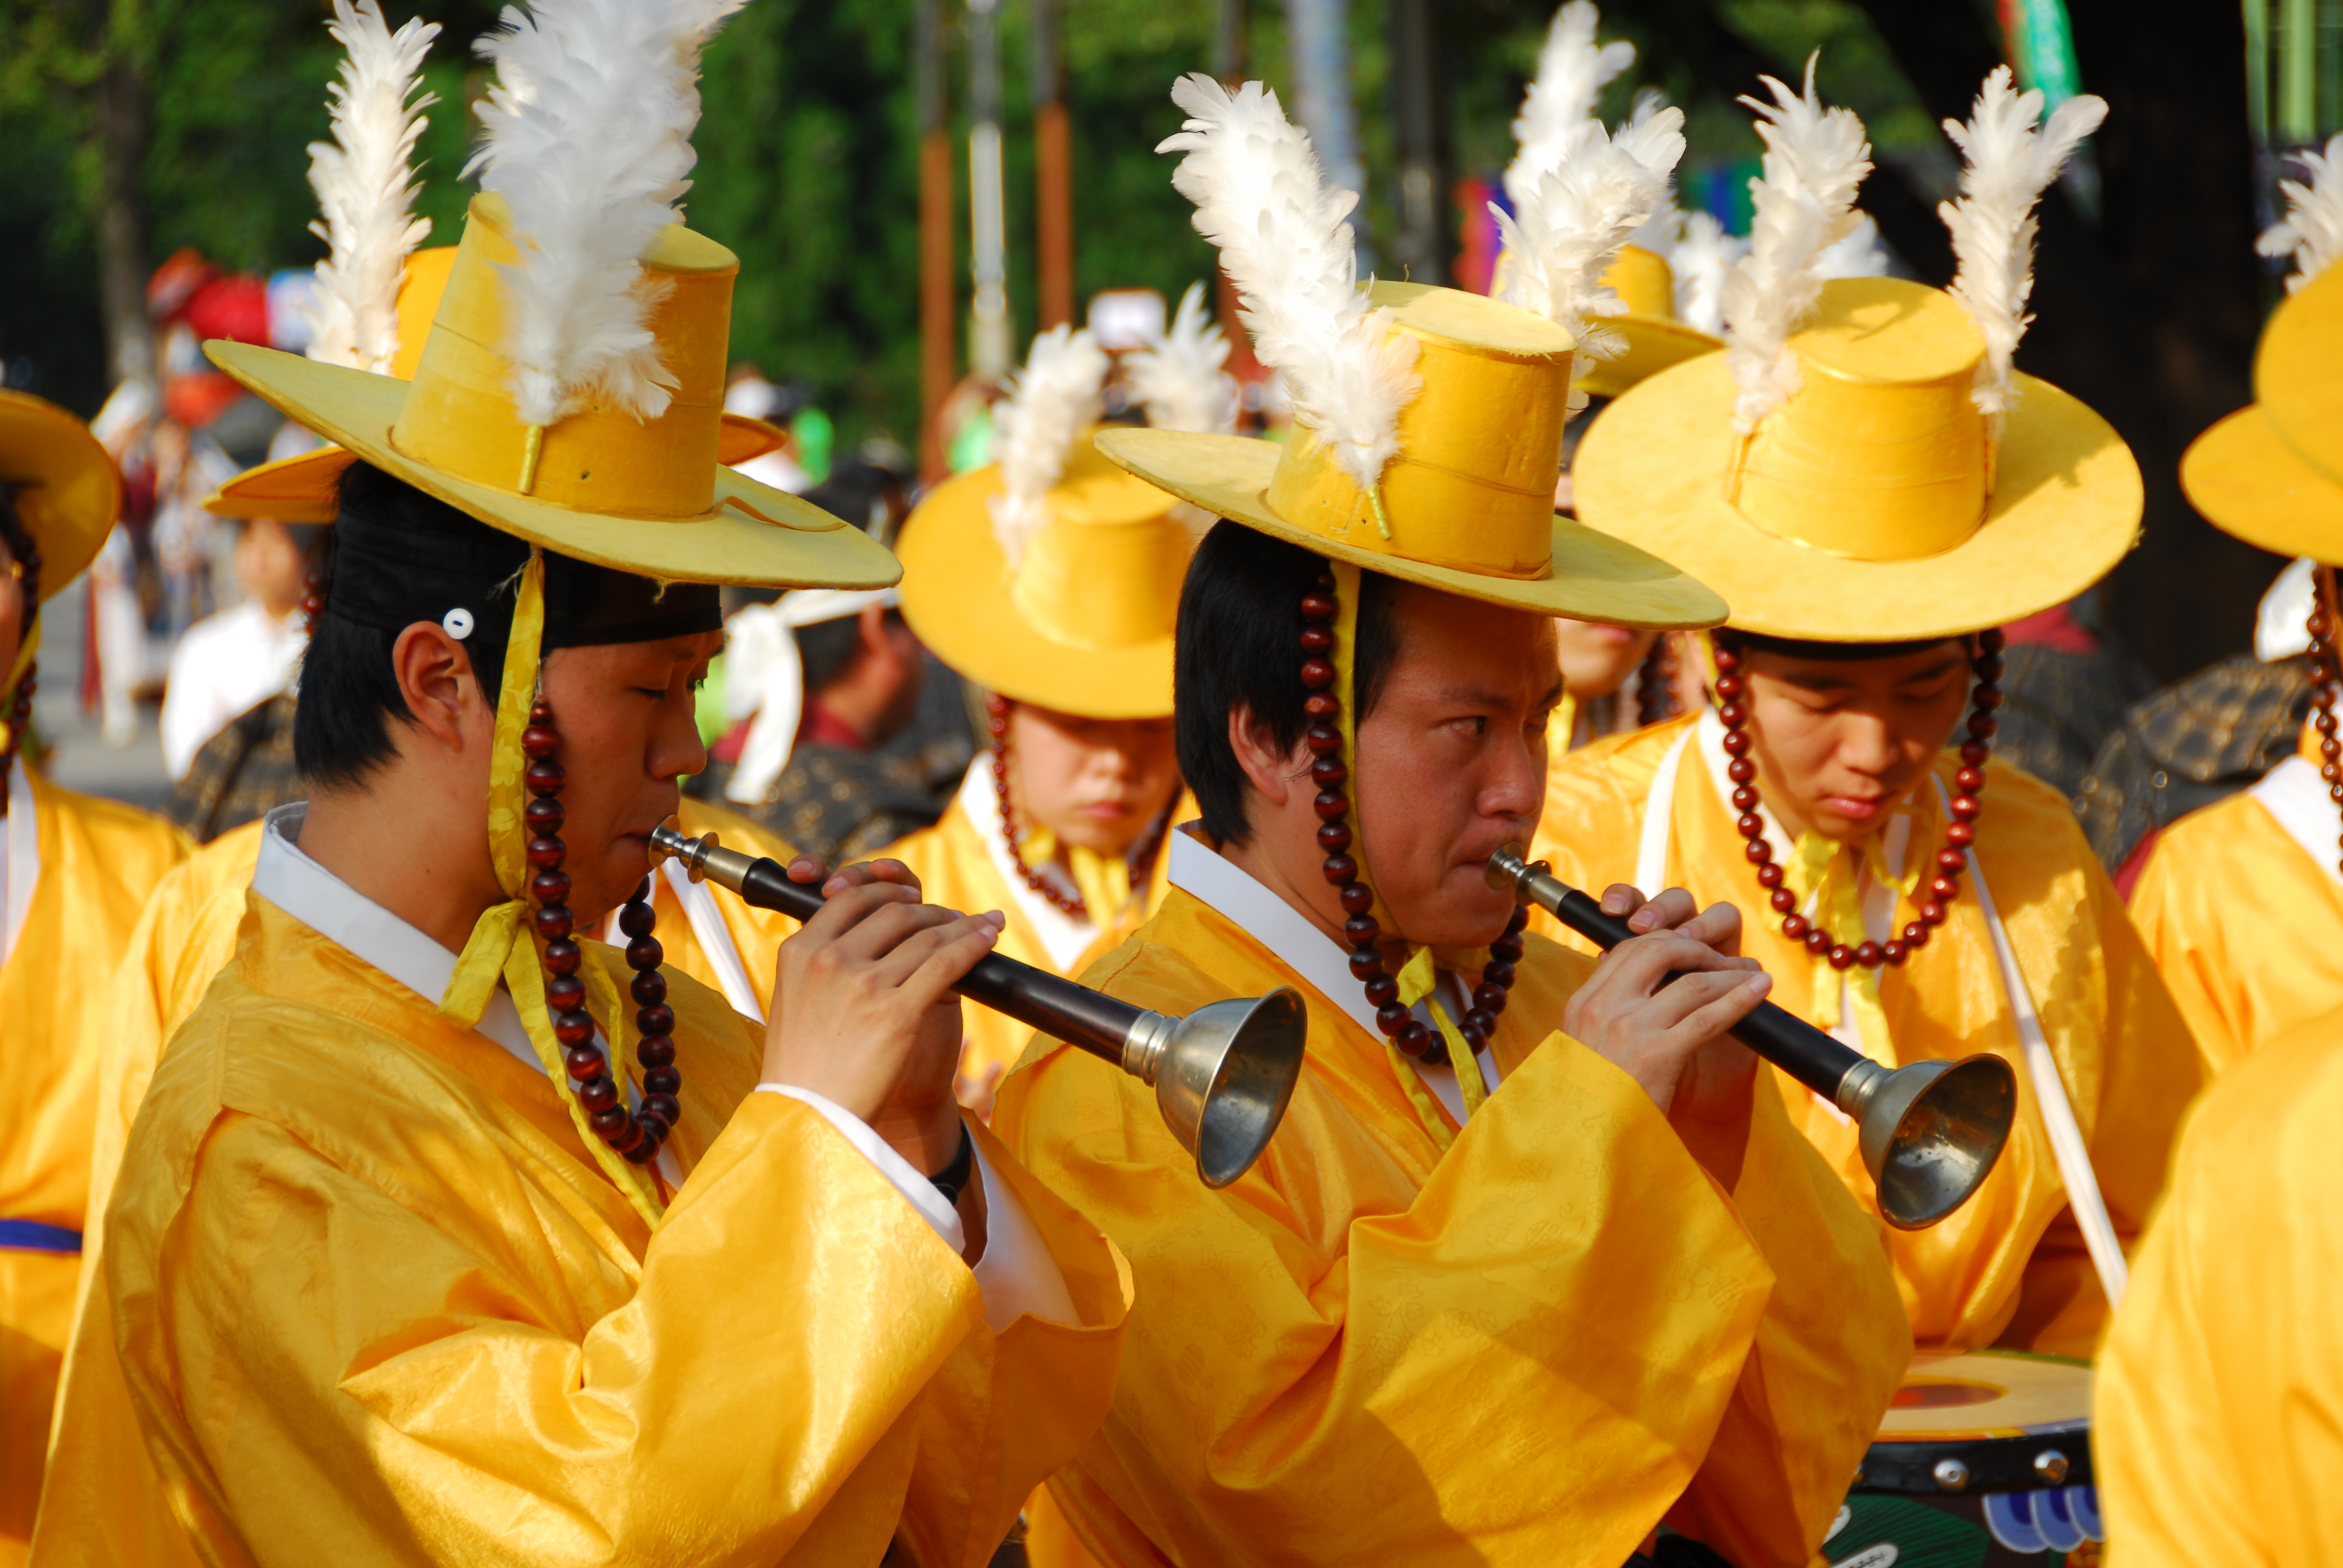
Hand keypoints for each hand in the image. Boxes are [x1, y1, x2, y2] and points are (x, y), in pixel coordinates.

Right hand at [764, 855, 1002, 1179]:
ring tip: (983, 925)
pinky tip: (988, 940)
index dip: (886, 889)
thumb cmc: (804, 1070)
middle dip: (930, 910)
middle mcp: (830, 959)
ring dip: (961, 925)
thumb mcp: (795, 1001)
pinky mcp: (898, 1012)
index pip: (849, 899)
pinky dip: (974, 946)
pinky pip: (947, 963)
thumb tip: (858, 942)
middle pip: (893, 912)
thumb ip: (822, 967)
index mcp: (799, 951)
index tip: (909, 893)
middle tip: (952, 916)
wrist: (810, 1120)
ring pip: (926, 935)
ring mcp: (864, 983)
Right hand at [1561, 885, 1767, 1186]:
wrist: (1583, 1153)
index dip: (1666, 943)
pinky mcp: (1657, 1055)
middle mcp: (1602, 1008)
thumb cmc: (1590, 1110)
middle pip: (1658, 950)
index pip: (1625, 949)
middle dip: (1699, 949)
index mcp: (1581, 1005)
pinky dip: (1740, 999)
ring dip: (1729, 974)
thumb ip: (1607, 1023)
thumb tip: (1646, 999)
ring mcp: (1629, 1029)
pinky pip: (1708, 1017)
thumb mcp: (1584, 1055)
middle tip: (1726, 961)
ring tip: (1754, 976)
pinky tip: (1760, 992)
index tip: (1693, 953)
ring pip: (1691, 981)